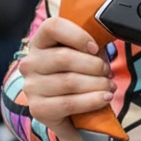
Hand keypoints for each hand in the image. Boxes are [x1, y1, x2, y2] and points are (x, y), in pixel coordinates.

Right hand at [20, 17, 115, 140]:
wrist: (71, 113)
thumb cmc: (79, 75)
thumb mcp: (84, 55)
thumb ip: (90, 45)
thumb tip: (106, 36)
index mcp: (40, 42)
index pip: (53, 27)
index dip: (78, 36)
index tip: (95, 48)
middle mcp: (30, 63)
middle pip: (64, 57)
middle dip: (94, 66)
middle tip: (108, 73)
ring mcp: (31, 87)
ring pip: (69, 82)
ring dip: (97, 84)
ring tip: (109, 87)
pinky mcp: (38, 109)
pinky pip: (69, 103)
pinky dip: (92, 101)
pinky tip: (104, 98)